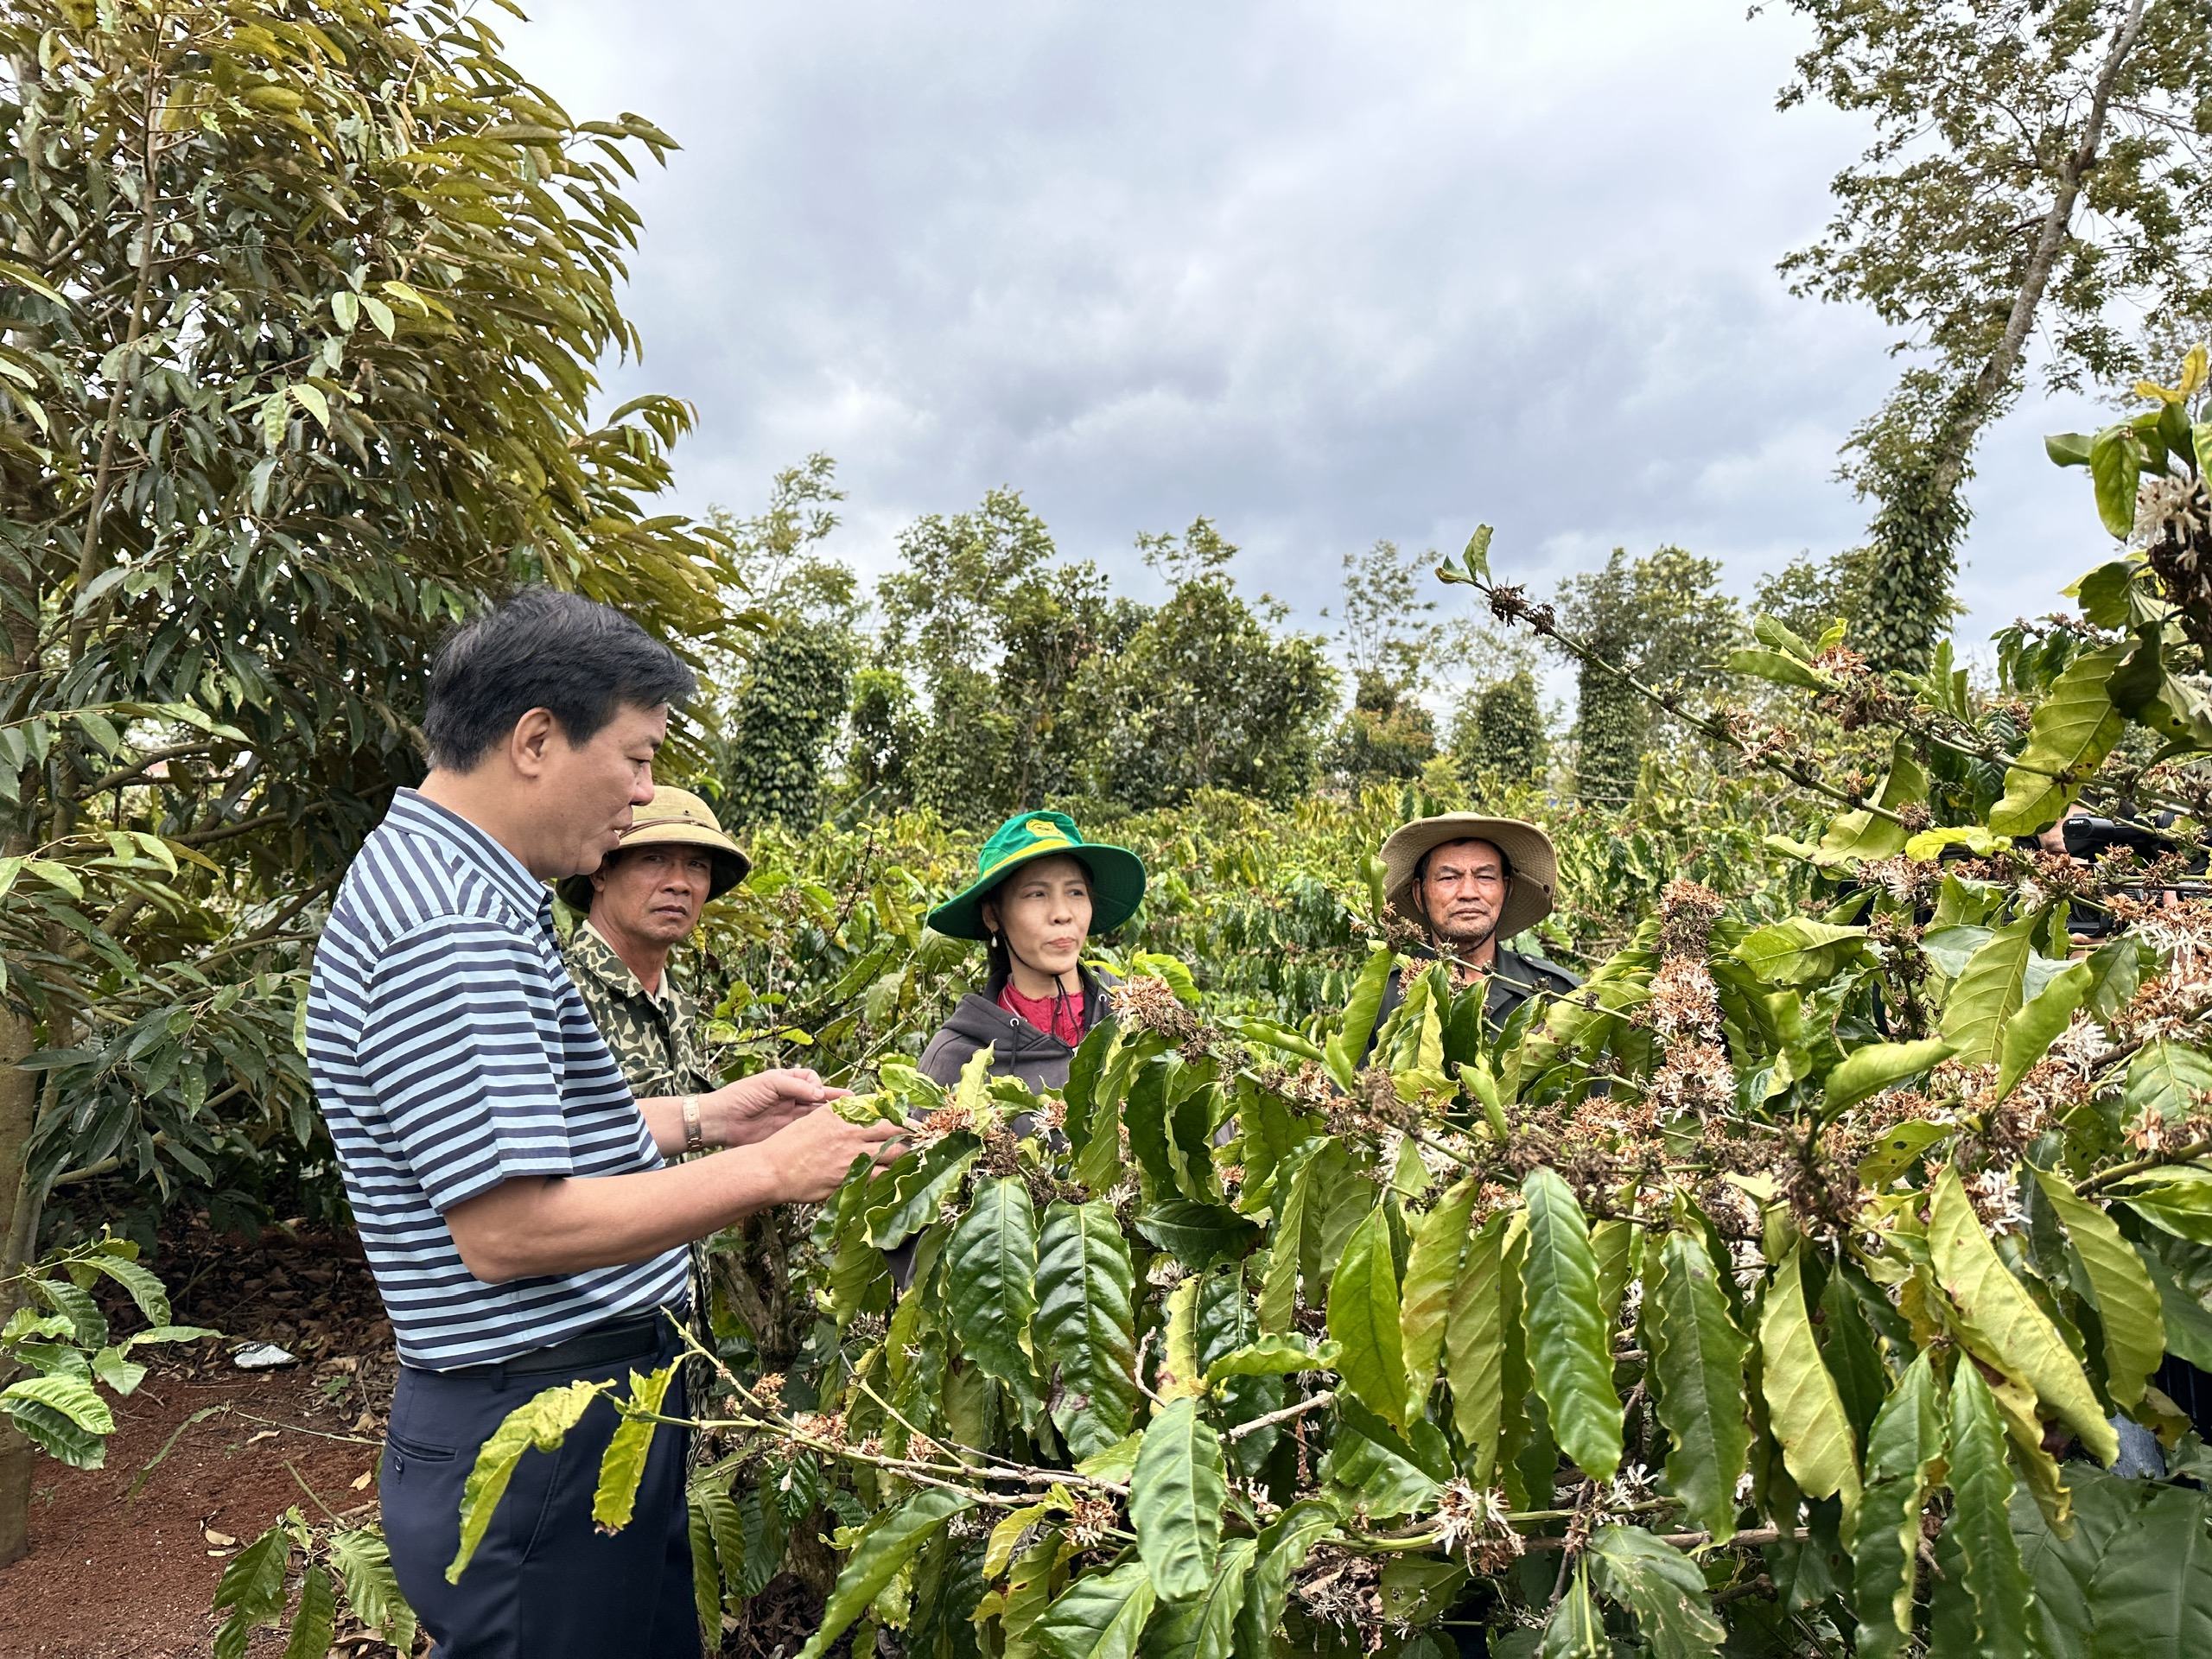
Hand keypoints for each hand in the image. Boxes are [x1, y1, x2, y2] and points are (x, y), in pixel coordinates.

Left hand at [704, 1067, 850, 1148]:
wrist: (720, 1121)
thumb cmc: (741, 1096)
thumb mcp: (769, 1083)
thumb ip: (795, 1086)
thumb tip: (819, 1092)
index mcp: (786, 1082)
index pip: (812, 1080)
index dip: (818, 1085)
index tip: (818, 1093)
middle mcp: (790, 1099)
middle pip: (818, 1098)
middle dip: (836, 1101)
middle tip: (856, 1105)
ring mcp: (789, 1117)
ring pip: (816, 1115)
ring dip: (832, 1116)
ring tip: (851, 1119)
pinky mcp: (786, 1133)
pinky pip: (807, 1130)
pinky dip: (820, 1130)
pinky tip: (832, 1132)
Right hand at [759, 1105, 905, 1202]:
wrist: (772, 1169)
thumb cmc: (790, 1145)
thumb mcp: (814, 1119)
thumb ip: (838, 1115)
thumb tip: (860, 1111)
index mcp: (841, 1111)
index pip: (879, 1106)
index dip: (899, 1112)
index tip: (910, 1118)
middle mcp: (850, 1129)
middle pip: (894, 1127)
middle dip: (912, 1132)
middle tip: (924, 1137)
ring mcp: (852, 1153)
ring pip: (895, 1152)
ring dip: (907, 1155)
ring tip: (916, 1157)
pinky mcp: (851, 1176)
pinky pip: (882, 1175)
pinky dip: (894, 1175)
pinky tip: (900, 1177)